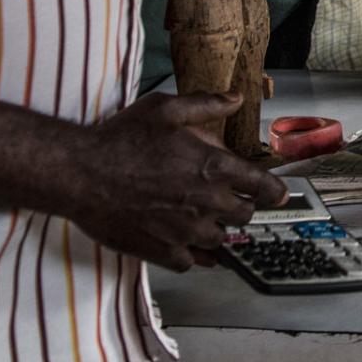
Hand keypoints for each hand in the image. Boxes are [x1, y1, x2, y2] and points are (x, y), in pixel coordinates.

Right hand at [60, 93, 285, 269]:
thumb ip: (206, 104)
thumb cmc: (120, 139)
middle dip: (243, 208)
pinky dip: (194, 255)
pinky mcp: (161, 250)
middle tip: (233, 202)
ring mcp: (183, 231)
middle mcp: (204, 202)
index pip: (260, 185)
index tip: (280, 195)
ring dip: (219, 230)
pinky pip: (191, 262)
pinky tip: (188, 245)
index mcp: (212, 167)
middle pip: (244, 215)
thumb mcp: (166, 109)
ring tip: (207, 220)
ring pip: (220, 240)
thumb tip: (235, 99)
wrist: (81, 174)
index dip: (275, 191)